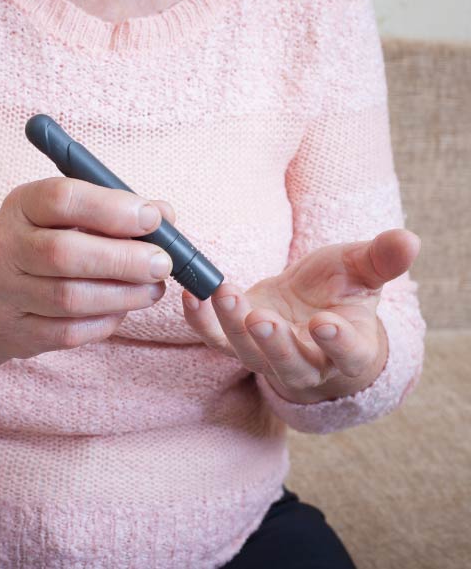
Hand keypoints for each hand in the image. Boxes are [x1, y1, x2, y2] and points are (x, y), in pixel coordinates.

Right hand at [0, 177, 177, 363]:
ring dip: (123, 294)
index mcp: (20, 206)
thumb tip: (164, 214)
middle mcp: (6, 246)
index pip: (62, 199)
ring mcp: (7, 293)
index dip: (112, 208)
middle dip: (124, 259)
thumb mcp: (68, 217)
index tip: (152, 218)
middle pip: (65, 254)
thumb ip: (114, 210)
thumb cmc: (43, 246)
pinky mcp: (19, 331)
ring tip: (153, 289)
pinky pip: (70, 332)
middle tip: (162, 263)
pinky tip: (123, 308)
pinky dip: (106, 321)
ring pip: (71, 298)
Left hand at [182, 229, 420, 403]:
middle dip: (275, 343)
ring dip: (233, 325)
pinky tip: (191, 295)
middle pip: (290, 363)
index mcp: (349, 349)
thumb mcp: (362, 272)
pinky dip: (200, 321)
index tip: (325, 323)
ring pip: (249, 353)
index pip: (348, 354)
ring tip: (224, 293)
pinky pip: (214, 339)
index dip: (338, 342)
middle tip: (261, 319)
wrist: (307, 307)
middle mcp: (308, 362)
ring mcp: (267, 357)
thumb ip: (382, 260)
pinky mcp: (235, 344)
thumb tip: (410, 239)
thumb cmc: (339, 292)